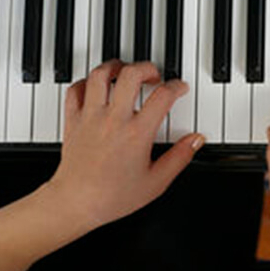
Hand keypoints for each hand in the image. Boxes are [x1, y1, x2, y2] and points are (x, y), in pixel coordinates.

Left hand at [46, 60, 204, 228]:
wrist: (76, 202)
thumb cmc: (113, 196)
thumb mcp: (157, 182)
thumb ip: (180, 157)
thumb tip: (196, 140)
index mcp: (137, 133)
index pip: (163, 96)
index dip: (176, 87)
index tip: (179, 88)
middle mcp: (113, 119)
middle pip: (131, 74)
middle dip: (147, 68)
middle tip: (154, 76)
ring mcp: (91, 117)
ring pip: (101, 75)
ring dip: (116, 68)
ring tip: (125, 72)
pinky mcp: (73, 120)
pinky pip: (76, 89)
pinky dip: (88, 82)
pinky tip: (97, 87)